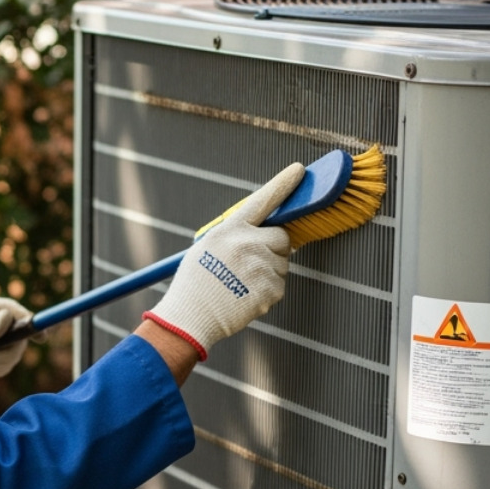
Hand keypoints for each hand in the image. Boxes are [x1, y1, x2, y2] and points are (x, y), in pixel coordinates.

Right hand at [142, 163, 302, 359]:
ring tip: (241, 284)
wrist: (191, 317)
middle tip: (253, 262)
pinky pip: (279, 285)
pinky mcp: (271, 289)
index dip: (282, 184)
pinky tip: (245, 297)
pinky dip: (266, 292)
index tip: (298, 171)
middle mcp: (248, 243)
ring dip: (268, 272)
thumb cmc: (195, 283)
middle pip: (281, 237)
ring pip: (281, 263)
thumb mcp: (207, 248)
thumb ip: (235, 237)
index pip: (262, 200)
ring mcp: (262, 266)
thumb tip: (266, 234)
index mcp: (230, 230)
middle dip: (274, 247)